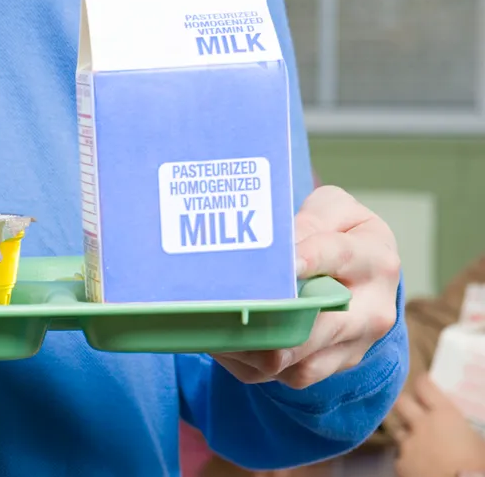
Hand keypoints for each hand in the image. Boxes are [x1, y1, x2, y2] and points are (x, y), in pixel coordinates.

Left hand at [211, 185, 399, 388]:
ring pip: (300, 363)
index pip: (338, 256)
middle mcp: (372, 311)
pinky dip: (250, 363)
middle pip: (321, 327)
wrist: (364, 274)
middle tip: (230, 306)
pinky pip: (287, 376)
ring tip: (213, 328)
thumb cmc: (339, 234)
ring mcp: (353, 346)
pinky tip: (221, 341)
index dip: (306, 258)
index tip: (280, 262)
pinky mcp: (331, 368)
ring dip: (253, 349)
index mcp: (375, 260)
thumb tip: (282, 249)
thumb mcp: (332, 211)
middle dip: (272, 320)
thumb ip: (310, 221)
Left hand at [394, 375, 484, 476]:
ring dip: (407, 435)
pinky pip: (400, 457)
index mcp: (444, 415)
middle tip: (412, 409)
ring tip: (418, 443)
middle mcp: (420, 425)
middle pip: (401, 403)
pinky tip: (417, 464)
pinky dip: (407, 459)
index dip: (422, 382)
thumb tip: (463, 429)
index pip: (424, 386)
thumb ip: (463, 428)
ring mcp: (407, 445)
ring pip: (398, 431)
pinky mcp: (400, 464)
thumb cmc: (478, 464)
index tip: (423, 382)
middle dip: (405, 404)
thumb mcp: (479, 441)